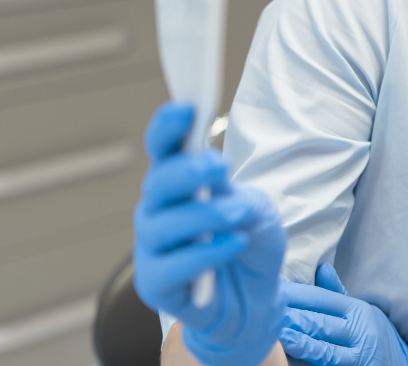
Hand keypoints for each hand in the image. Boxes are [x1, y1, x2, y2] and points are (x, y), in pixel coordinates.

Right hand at [133, 102, 285, 365]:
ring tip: (239, 215)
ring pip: (163, 225)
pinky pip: (173, 267)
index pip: (163, 148)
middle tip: (220, 165)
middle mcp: (157, 210)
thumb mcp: (252, 207)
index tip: (187, 109)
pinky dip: (206, 254)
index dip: (168, 127)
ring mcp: (153, 248)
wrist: (254, 298)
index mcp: (177, 182)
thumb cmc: (248, 242)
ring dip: (204, 215)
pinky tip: (235, 243)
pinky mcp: (157, 284)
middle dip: (187, 170)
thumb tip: (211, 168)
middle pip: (158, 183)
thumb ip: (230, 189)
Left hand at [279, 264, 407, 365]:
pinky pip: (330, 365)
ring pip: (324, 348)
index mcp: (356, 310)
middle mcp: (358, 330)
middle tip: (267, 309)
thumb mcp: (362, 312)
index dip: (296, 294)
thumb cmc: (378, 337)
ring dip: (300, 342)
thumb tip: (321, 268)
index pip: (322, 299)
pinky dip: (312, 362)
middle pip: (320, 321)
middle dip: (293, 316)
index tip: (273, 289)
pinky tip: (293, 360)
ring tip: (277, 335)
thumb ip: (338, 294)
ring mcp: (358, 355)